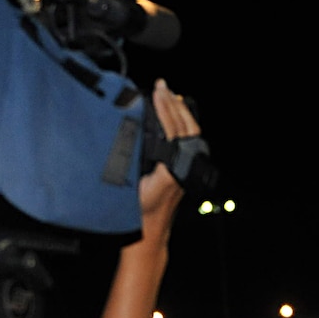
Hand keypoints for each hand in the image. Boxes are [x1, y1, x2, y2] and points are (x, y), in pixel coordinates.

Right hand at [136, 78, 201, 247]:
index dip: (164, 108)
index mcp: (172, 169)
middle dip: (172, 103)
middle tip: (161, 85)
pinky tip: (173, 112)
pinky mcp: (185, 169)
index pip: (173, 130)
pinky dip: (181, 123)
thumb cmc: (136, 211)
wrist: (149, 232)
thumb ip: (129, 160)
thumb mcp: (128, 184)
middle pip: (185, 127)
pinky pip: (187, 140)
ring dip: (179, 111)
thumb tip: (128, 130)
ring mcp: (187, 168)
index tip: (156, 91)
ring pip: (190, 132)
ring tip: (168, 93)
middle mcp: (184, 167)